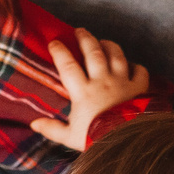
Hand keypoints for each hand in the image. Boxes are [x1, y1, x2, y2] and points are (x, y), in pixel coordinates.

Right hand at [27, 29, 149, 151]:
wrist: (126, 142)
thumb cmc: (96, 139)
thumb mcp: (70, 137)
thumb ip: (52, 129)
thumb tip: (34, 124)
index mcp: (83, 92)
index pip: (68, 65)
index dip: (60, 51)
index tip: (54, 42)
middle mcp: (102, 81)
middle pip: (94, 52)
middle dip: (85, 38)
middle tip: (80, 31)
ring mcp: (122, 82)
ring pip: (116, 55)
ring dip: (109, 45)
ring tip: (103, 41)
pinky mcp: (139, 88)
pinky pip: (140, 71)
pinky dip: (136, 66)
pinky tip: (131, 65)